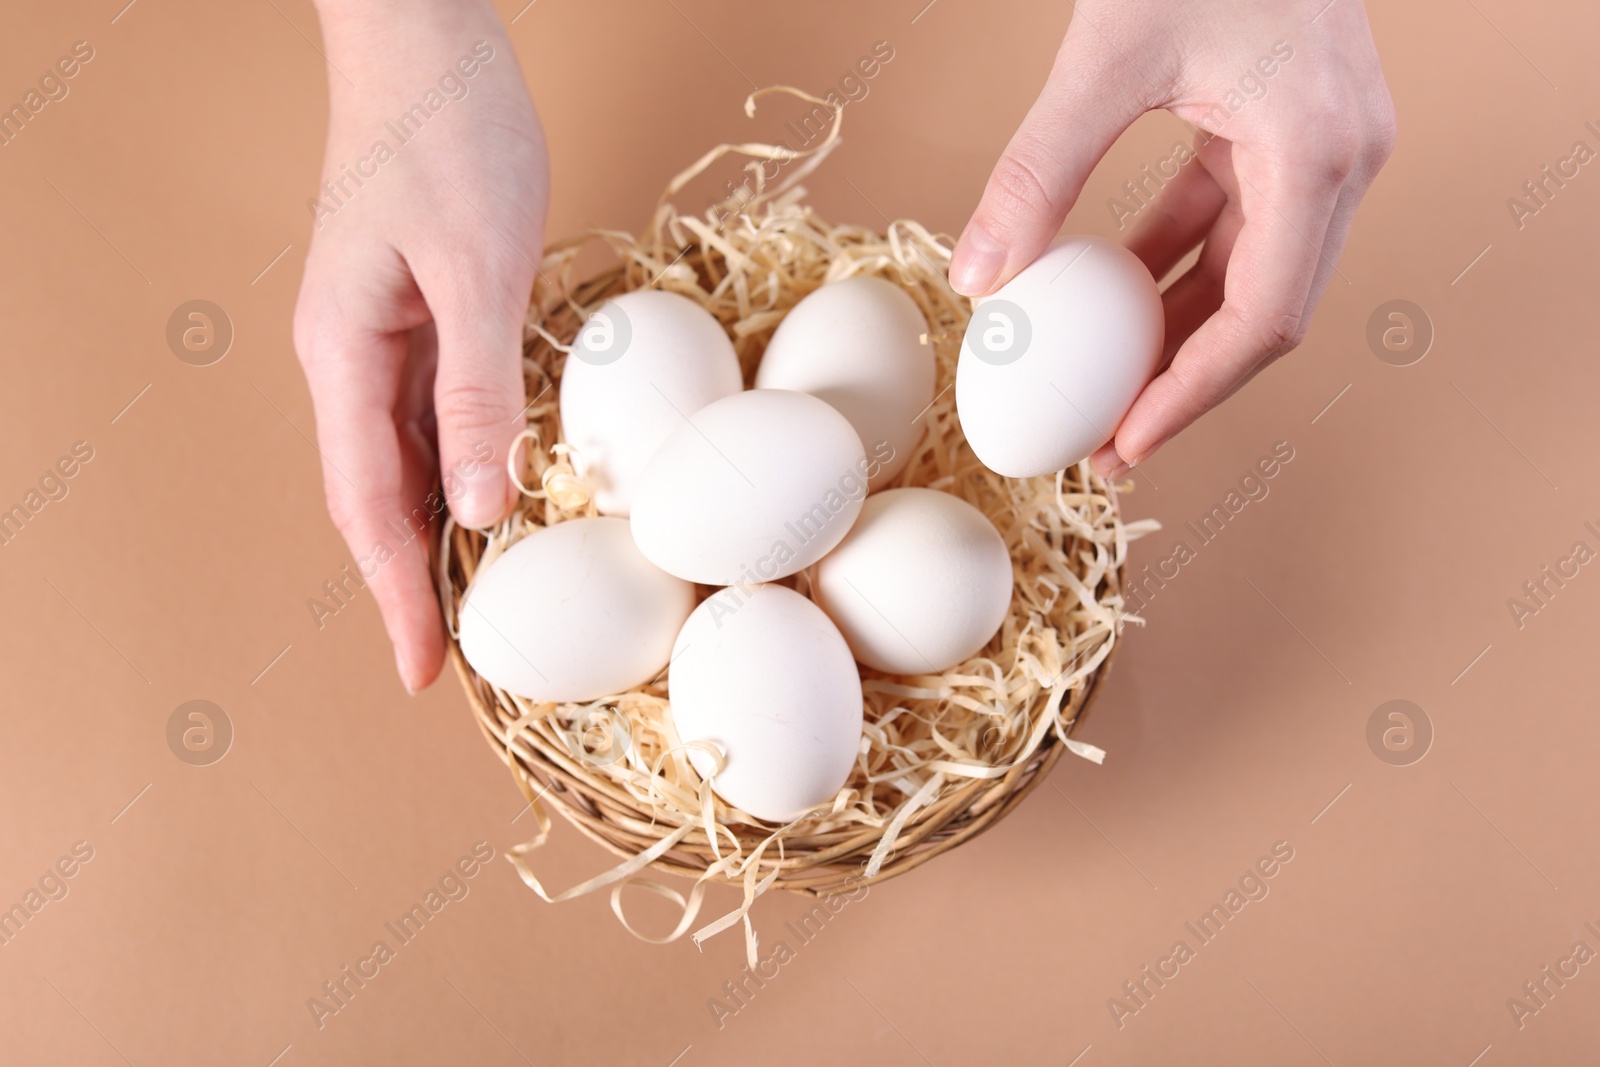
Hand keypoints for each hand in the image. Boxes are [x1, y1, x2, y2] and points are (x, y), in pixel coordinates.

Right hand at [293, 0, 546, 691]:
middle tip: (452, 663)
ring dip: (436, 533)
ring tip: (476, 604)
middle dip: (410, 583)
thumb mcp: (477, 267)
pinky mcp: (421, 310)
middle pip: (377, 495)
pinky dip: (462, 467)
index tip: (422, 675)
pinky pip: (437, 412)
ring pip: (407, 459)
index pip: (368, 505)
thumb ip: (479, 390)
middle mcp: (351, 356)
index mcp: (345, 353)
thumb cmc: (448, 132)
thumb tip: (477, 509)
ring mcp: (382, 333)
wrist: (428, 36)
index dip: (396, 595)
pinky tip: (495, 496)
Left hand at [949, 0, 1394, 477]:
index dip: (1195, 393)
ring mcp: (1324, 146)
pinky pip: (1233, 221)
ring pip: (1252, 272)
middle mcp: (1342, 159)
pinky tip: (1108, 295)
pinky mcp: (1289, 131)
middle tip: (1108, 440)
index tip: (1128, 442)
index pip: (1266, 315)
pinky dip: (1174, 261)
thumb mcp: (1105, 59)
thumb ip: (1038, 171)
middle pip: (1267, 311)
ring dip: (1177, 329)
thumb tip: (976, 278)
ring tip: (1102, 387)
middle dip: (1185, 380)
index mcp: (1319, 151)